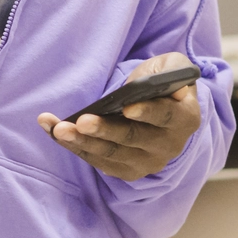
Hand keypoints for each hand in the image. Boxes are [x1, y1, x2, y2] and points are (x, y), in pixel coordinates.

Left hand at [38, 53, 202, 180]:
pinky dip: (73, 146)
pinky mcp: (125, 170)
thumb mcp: (174, 67)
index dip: (147, 112)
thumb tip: (168, 87)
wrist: (161, 112)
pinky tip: (53, 129)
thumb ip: (173, 69)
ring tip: (58, 128)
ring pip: (110, 154)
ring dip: (81, 141)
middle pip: (132, 139)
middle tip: (81, 120)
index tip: (127, 107)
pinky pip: (96, 160)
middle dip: (105, 130)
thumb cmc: (164, 84)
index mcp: (185, 119)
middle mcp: (169, 146)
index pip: (166, 117)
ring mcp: (146, 162)